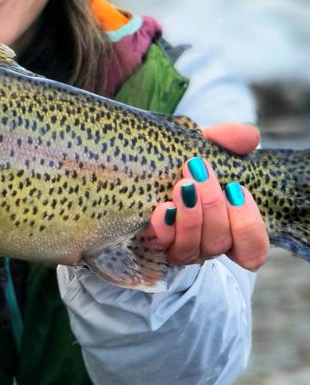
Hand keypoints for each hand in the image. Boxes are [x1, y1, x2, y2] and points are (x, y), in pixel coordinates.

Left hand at [148, 123, 269, 270]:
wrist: (131, 169)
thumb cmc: (176, 164)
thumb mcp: (200, 148)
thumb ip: (226, 141)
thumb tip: (249, 135)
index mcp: (225, 227)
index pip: (252, 249)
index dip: (249, 226)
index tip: (236, 189)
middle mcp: (203, 244)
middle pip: (220, 242)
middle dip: (212, 205)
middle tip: (199, 171)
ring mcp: (176, 249)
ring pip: (193, 248)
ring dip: (190, 216)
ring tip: (182, 185)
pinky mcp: (149, 247)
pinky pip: (161, 247)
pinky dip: (164, 228)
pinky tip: (162, 209)